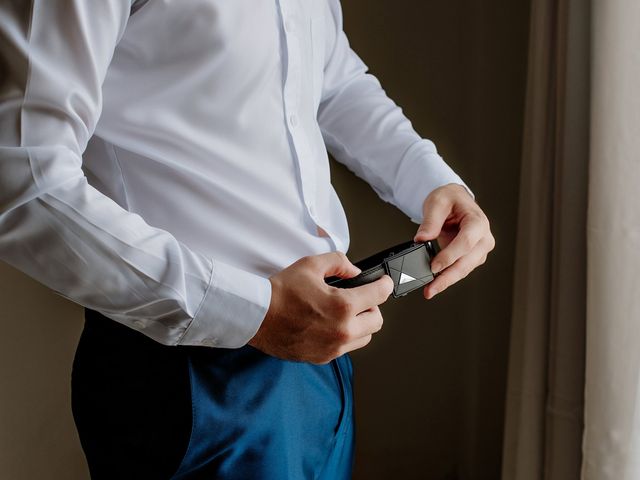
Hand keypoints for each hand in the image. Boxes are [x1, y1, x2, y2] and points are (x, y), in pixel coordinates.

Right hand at [248, 251, 394, 363]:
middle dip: (372, 307)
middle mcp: (342, 330)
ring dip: (360, 324)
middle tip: (361, 299)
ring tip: (345, 313)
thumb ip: (338, 262)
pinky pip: (345, 348)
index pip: (379, 295)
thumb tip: (354, 271)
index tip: (384, 283)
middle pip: (377, 321)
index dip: (384, 284)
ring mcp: (334, 347)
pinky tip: (330, 325)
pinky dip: (344, 336)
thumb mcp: (311, 265)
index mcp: (343, 306)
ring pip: (364, 337)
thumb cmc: (280, 292)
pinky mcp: (323, 357)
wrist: (257, 316)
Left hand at [414, 183, 494, 298]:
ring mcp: (480, 250)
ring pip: (464, 270)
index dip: (449, 257)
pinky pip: (460, 270)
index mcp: (478, 222)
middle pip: (466, 262)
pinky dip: (448, 277)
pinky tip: (435, 284)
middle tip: (430, 289)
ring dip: (447, 281)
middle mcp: (484, 238)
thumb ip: (430, 221)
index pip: (465, 243)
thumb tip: (421, 239)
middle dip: (447, 278)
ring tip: (430, 290)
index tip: (433, 267)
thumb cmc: (450, 199)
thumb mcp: (437, 202)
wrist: (455, 200)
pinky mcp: (472, 257)